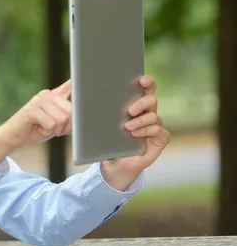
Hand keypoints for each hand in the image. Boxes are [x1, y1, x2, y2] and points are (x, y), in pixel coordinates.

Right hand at [0, 80, 71, 163]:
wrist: (13, 137)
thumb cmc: (36, 129)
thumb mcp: (56, 122)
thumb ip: (67, 115)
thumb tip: (79, 110)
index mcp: (53, 94)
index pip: (71, 87)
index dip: (77, 82)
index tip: (80, 76)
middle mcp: (46, 94)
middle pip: (70, 112)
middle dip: (63, 127)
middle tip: (50, 128)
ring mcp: (38, 100)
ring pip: (61, 120)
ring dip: (53, 131)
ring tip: (42, 127)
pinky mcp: (32, 109)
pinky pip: (51, 125)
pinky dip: (45, 132)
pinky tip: (36, 128)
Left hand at [101, 75, 170, 189]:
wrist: (113, 165)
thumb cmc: (106, 142)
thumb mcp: (100, 124)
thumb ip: (99, 109)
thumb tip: (84, 92)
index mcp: (135, 105)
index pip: (145, 88)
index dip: (146, 82)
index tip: (141, 79)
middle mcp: (147, 113)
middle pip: (151, 99)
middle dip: (141, 102)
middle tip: (129, 110)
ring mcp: (155, 125)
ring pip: (153, 115)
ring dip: (140, 121)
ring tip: (127, 127)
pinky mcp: (160, 138)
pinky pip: (158, 130)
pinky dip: (146, 131)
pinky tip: (135, 134)